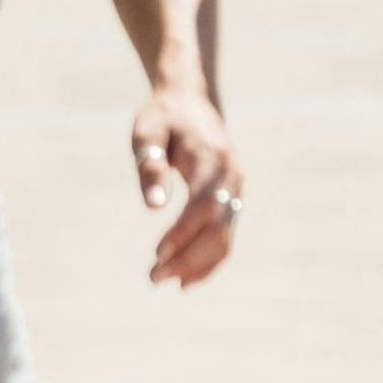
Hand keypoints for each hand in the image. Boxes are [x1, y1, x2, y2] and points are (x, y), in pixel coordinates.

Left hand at [130, 82, 240, 285]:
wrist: (191, 102)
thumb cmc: (163, 117)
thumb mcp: (147, 132)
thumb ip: (150, 165)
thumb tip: (153, 206)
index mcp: (213, 159)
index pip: (203, 205)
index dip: (183, 233)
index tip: (156, 254)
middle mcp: (231, 178)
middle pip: (219, 228)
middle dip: (189, 258)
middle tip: (153, 277)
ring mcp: (235, 191)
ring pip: (225, 237)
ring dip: (197, 264)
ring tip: (162, 280)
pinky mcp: (230, 200)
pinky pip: (225, 235)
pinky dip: (209, 260)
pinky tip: (185, 279)